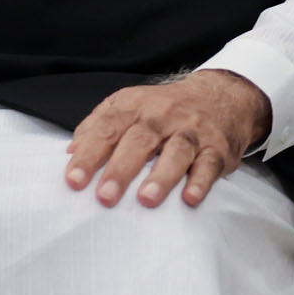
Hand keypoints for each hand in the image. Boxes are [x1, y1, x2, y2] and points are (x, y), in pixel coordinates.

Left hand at [64, 71, 270, 209]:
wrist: (222, 95)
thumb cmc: (166, 110)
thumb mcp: (130, 106)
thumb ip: (99, 126)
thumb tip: (71, 151)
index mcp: (135, 106)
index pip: (107, 128)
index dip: (89, 155)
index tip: (73, 180)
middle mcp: (163, 115)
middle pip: (140, 140)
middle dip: (121, 170)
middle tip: (105, 197)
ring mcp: (192, 130)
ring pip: (177, 151)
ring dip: (162, 175)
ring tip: (147, 199)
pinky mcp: (217, 148)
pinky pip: (209, 163)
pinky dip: (201, 181)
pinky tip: (190, 198)